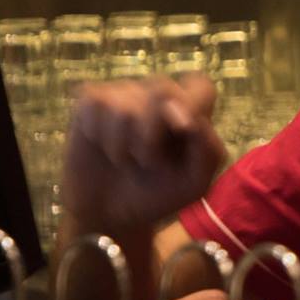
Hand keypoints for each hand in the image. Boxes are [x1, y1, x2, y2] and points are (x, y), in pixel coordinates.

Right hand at [64, 75, 226, 238]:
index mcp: (190, 110)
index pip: (200, 85)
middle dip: (153, 134)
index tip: (183, 129)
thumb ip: (208, 151)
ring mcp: (124, 94)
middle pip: (162, 89)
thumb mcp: (193, 183)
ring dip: (124, 146)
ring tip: (125, 160)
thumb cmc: (157, 194)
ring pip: (126, 107)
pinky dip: (99, 134)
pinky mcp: (92, 100)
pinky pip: (96, 103)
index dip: (192, 102)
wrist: (110, 215)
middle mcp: (158, 96)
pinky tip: (101, 145)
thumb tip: (195, 121)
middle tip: (148, 163)